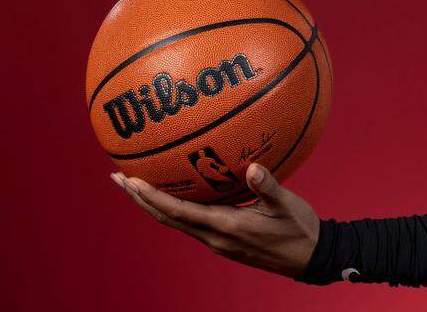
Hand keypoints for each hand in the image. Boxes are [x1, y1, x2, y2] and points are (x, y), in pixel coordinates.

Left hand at [112, 164, 319, 277]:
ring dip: (152, 204)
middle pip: (166, 218)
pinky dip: (174, 206)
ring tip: (135, 184)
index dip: (152, 197)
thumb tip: (253, 168)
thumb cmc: (300, 230)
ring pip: (175, 221)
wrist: (309, 257)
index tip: (131, 181)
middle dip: (139, 199)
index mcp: (226, 227)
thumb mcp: (288, 206)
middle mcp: (214, 237)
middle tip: (117, 177)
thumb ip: (269, 186)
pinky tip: (175, 192)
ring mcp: (217, 241)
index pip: (178, 213)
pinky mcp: (224, 239)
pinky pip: (190, 221)